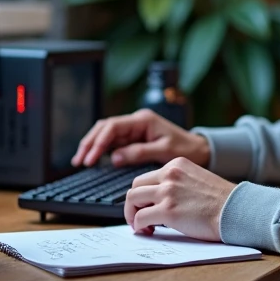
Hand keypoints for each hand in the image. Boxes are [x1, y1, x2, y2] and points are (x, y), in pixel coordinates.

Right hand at [71, 109, 210, 167]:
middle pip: (105, 127)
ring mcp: (135, 128)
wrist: (200, 149)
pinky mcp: (135, 137)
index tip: (90, 158)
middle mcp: (137, 121)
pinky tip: (94, 158)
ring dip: (93, 145)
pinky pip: (114, 140)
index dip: (98, 142)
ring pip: (106, 133)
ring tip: (81, 160)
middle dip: (90, 142)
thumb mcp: (164, 151)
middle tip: (79, 160)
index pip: (112, 126)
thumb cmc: (186, 149)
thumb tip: (115, 157)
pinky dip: (102, 148)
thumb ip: (139, 153)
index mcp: (143, 120)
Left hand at [123, 157, 235, 240]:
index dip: (143, 195)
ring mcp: (168, 191)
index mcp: (177, 165)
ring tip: (142, 226)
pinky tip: (147, 231)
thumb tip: (158, 200)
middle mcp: (170, 174)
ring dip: (132, 215)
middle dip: (134, 204)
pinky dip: (138, 226)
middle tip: (140, 217)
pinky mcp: (168, 210)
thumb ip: (177, 184)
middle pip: (135, 186)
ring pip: (132, 199)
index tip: (147, 206)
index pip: (148, 177)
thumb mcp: (196, 180)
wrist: (236, 210)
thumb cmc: (222, 201)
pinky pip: (140, 217)